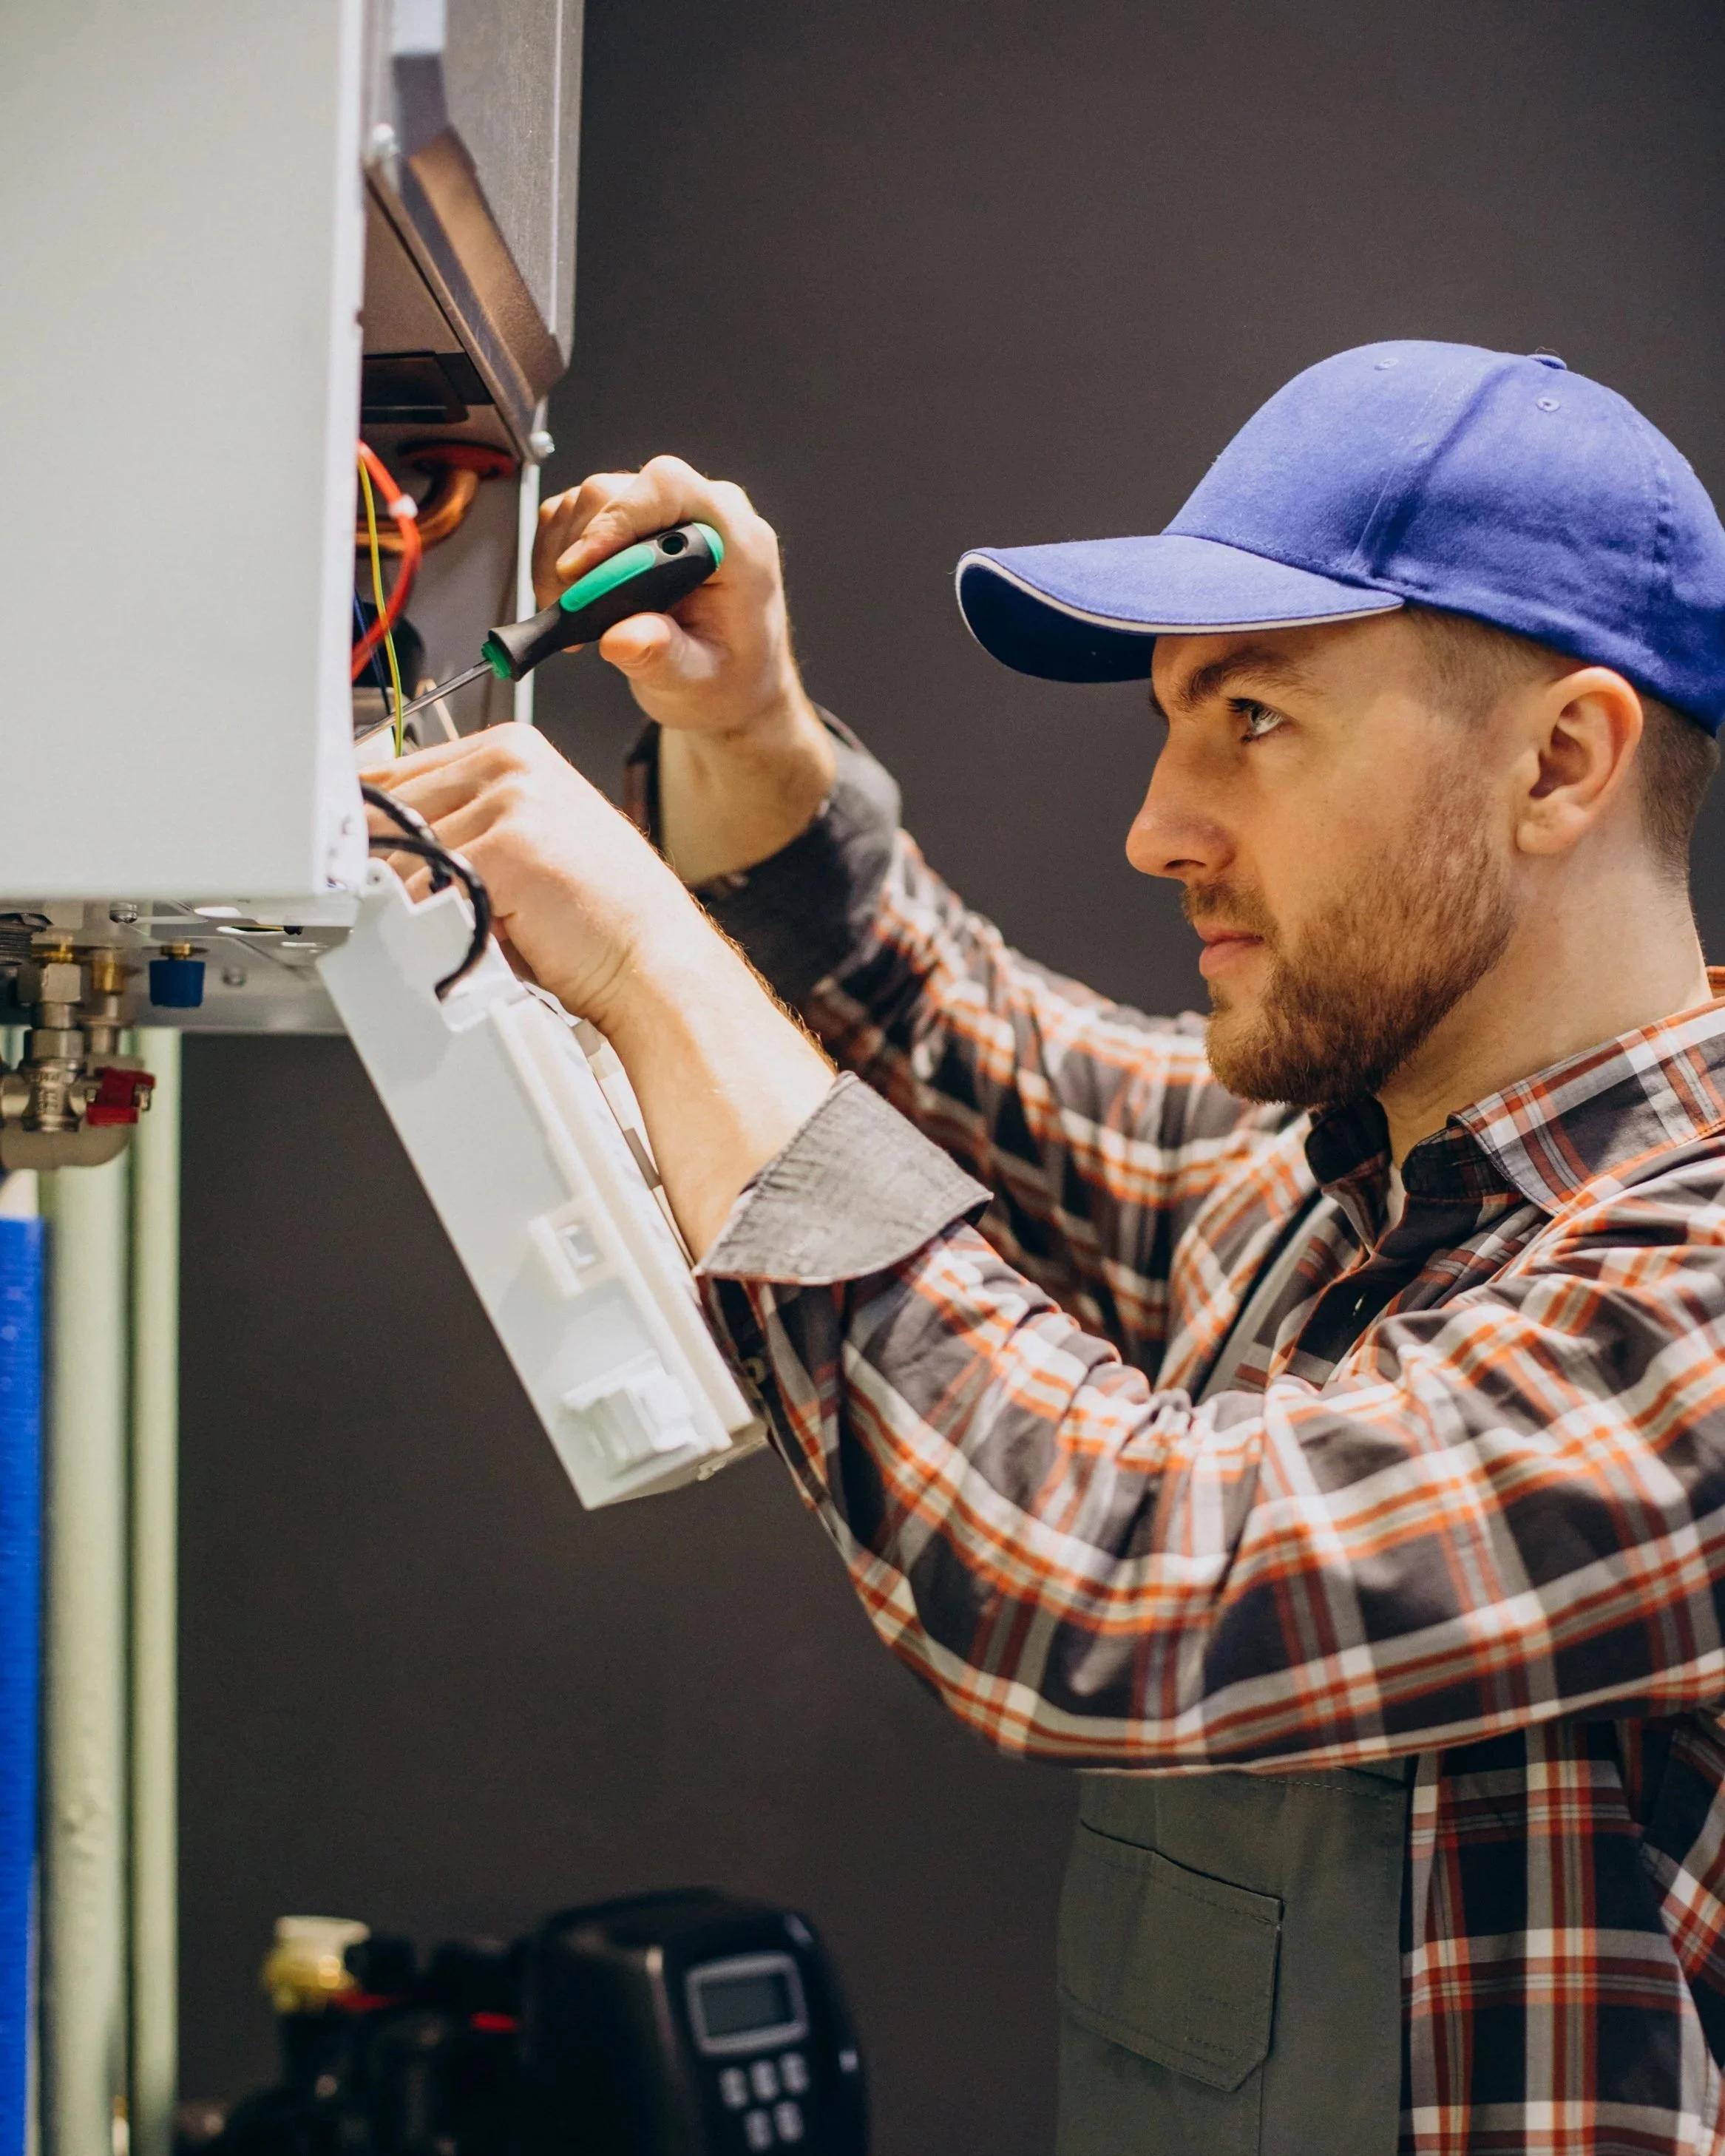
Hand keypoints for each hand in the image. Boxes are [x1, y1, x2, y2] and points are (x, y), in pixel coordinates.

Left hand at [360, 722, 835, 1257]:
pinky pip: (421, 886)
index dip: (371, 826)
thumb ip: (463, 828)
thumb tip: (378, 847)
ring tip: (459, 929)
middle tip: (401, 910)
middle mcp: (511, 762)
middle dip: (383, 867)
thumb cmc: (601, 919)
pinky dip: (430, 920)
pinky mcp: (504, 845)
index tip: (352, 862)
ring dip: (412, 901)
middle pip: (389, 809)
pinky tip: (468, 937)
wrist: (655, 964)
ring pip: (401, 853)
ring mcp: (509, 798)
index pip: (398, 774)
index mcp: (515, 751)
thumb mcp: (528, 848)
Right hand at [534, 456, 811, 742]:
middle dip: (579, 552)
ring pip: (584, 502)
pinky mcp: (629, 522)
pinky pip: (570, 516)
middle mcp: (700, 512)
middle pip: (613, 491)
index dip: (616, 519)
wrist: (730, 682)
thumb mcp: (701, 682)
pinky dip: (553, 559)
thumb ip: (663, 657)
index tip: (579, 571)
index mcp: (736, 540)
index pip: (669, 489)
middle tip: (571, 611)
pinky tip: (569, 601)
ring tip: (574, 618)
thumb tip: (621, 638)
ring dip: (561, 560)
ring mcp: (661, 512)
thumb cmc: (729, 676)